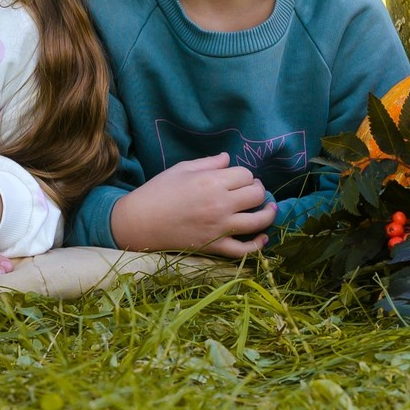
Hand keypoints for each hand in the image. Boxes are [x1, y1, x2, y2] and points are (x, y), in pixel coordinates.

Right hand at [108, 154, 274, 255]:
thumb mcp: (182, 169)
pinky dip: (258, 245)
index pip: (245, 174)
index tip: (239, 178)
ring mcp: (220, 227)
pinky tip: (263, 237)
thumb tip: (229, 158)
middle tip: (252, 190)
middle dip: (258, 190)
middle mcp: (220, 204)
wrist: (140, 222)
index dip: (245, 175)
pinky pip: (244, 250)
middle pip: (256, 195)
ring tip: (269, 208)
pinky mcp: (215, 246)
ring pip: (258, 221)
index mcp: (212, 182)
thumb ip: (209, 163)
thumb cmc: (158, 191)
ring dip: (268, 214)